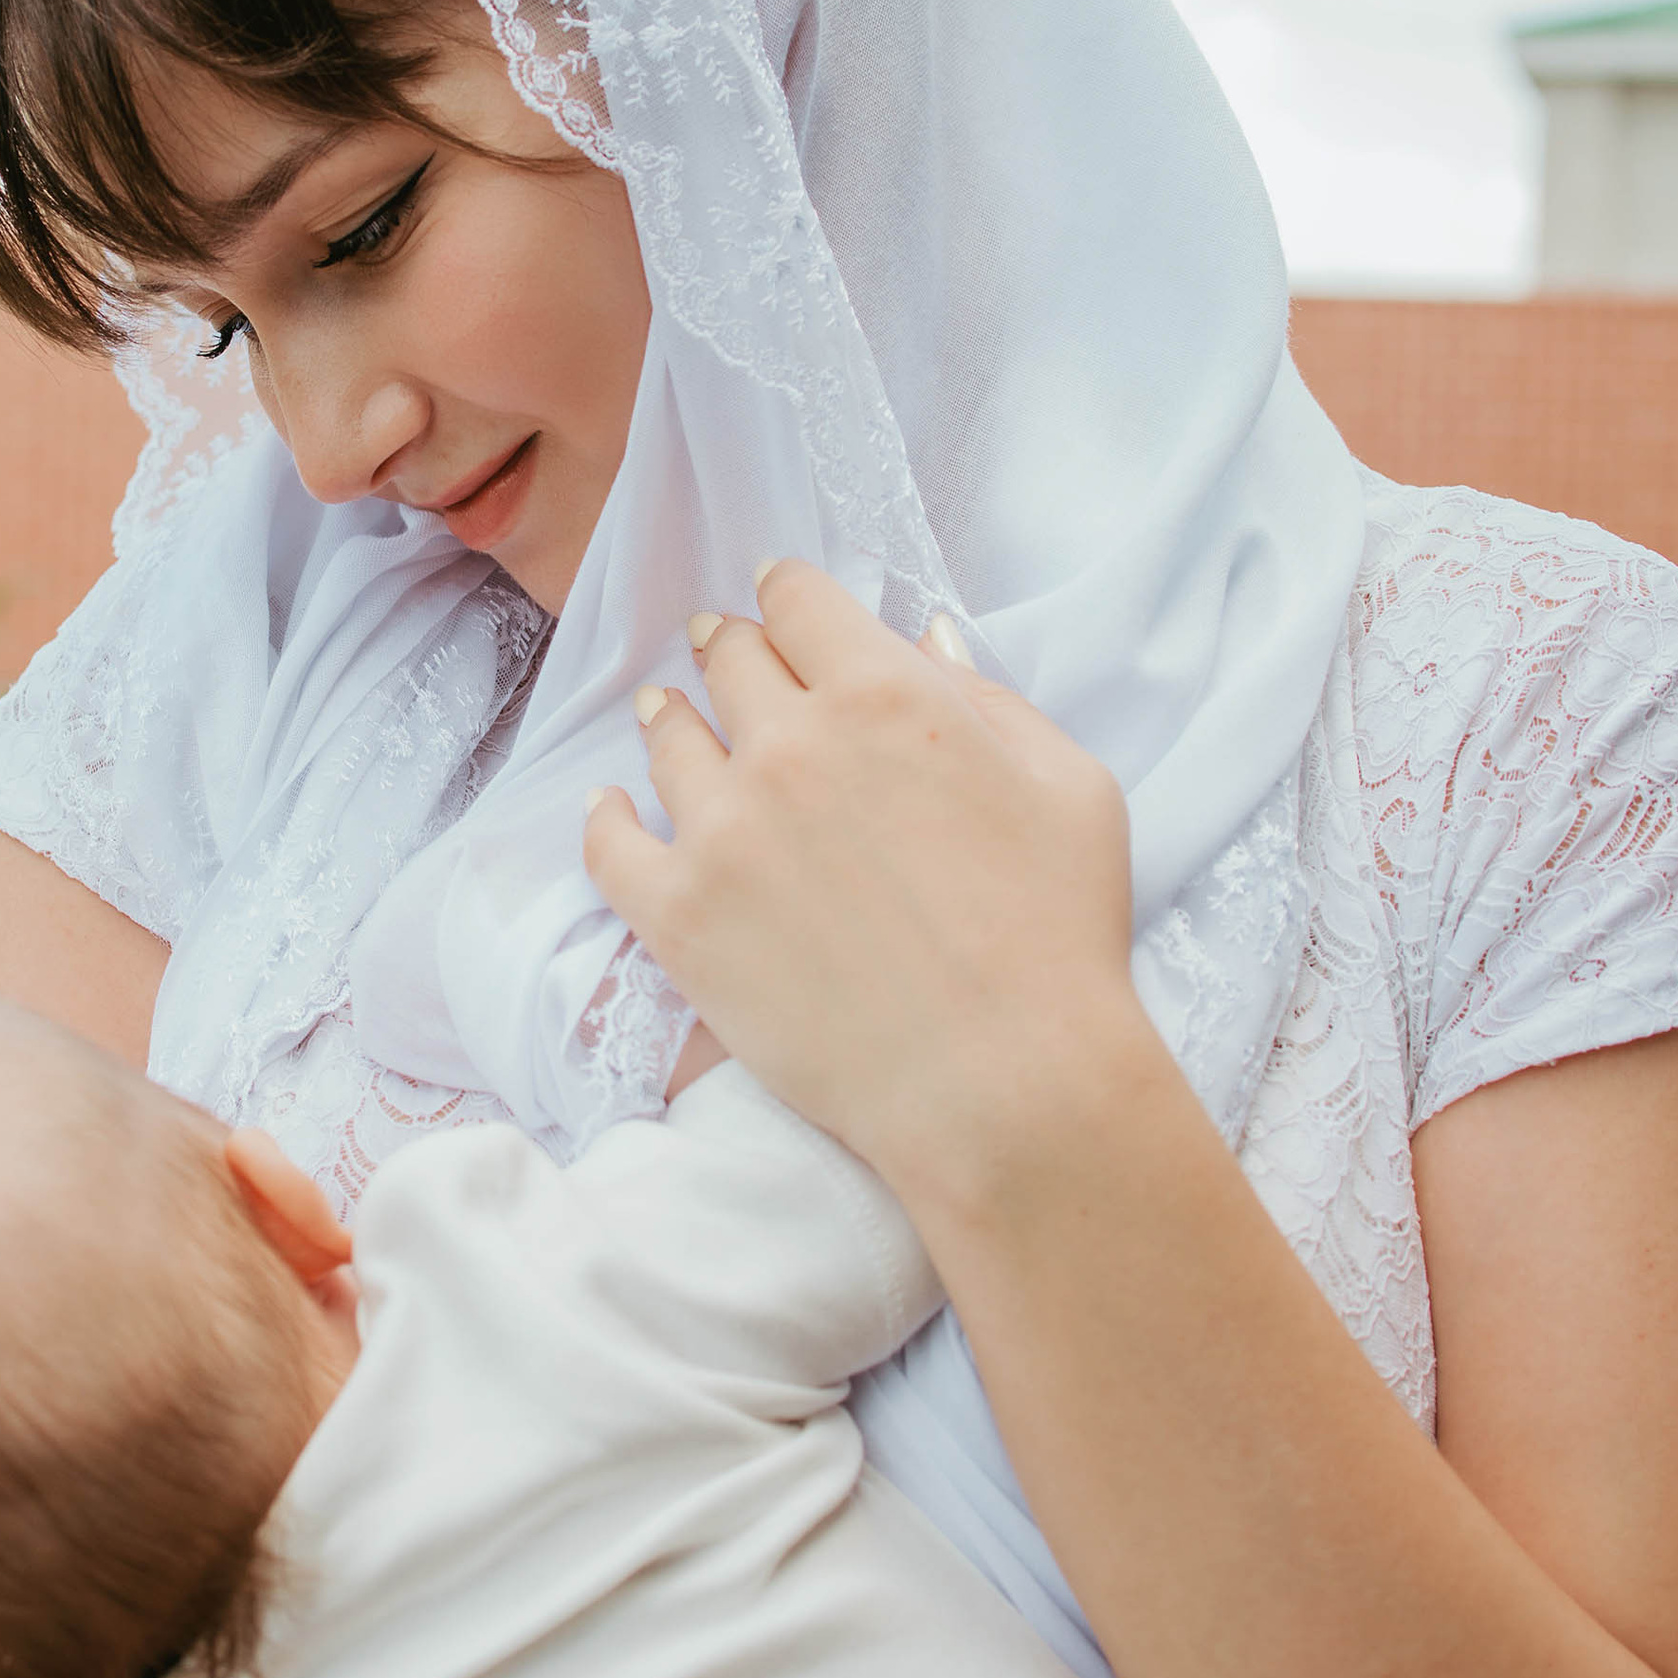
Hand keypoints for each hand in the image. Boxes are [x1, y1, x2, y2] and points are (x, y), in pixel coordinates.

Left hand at [586, 561, 1153, 1209]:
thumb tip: (925, 639)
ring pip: (669, 736)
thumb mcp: (1070, 787)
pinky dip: (607, 817)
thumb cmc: (1057, 937)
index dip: (787, 594)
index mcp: (887, 695)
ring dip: (671, 717)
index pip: (800, 602)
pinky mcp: (679, 913)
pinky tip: (611, 809)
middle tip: (724, 651)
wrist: (1004, 1083)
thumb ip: (991, 697)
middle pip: (730, 658)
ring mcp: (723, 827)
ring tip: (666, 715)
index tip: (776, 599)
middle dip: (732, 648)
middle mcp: (791, 743)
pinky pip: (610, 844)